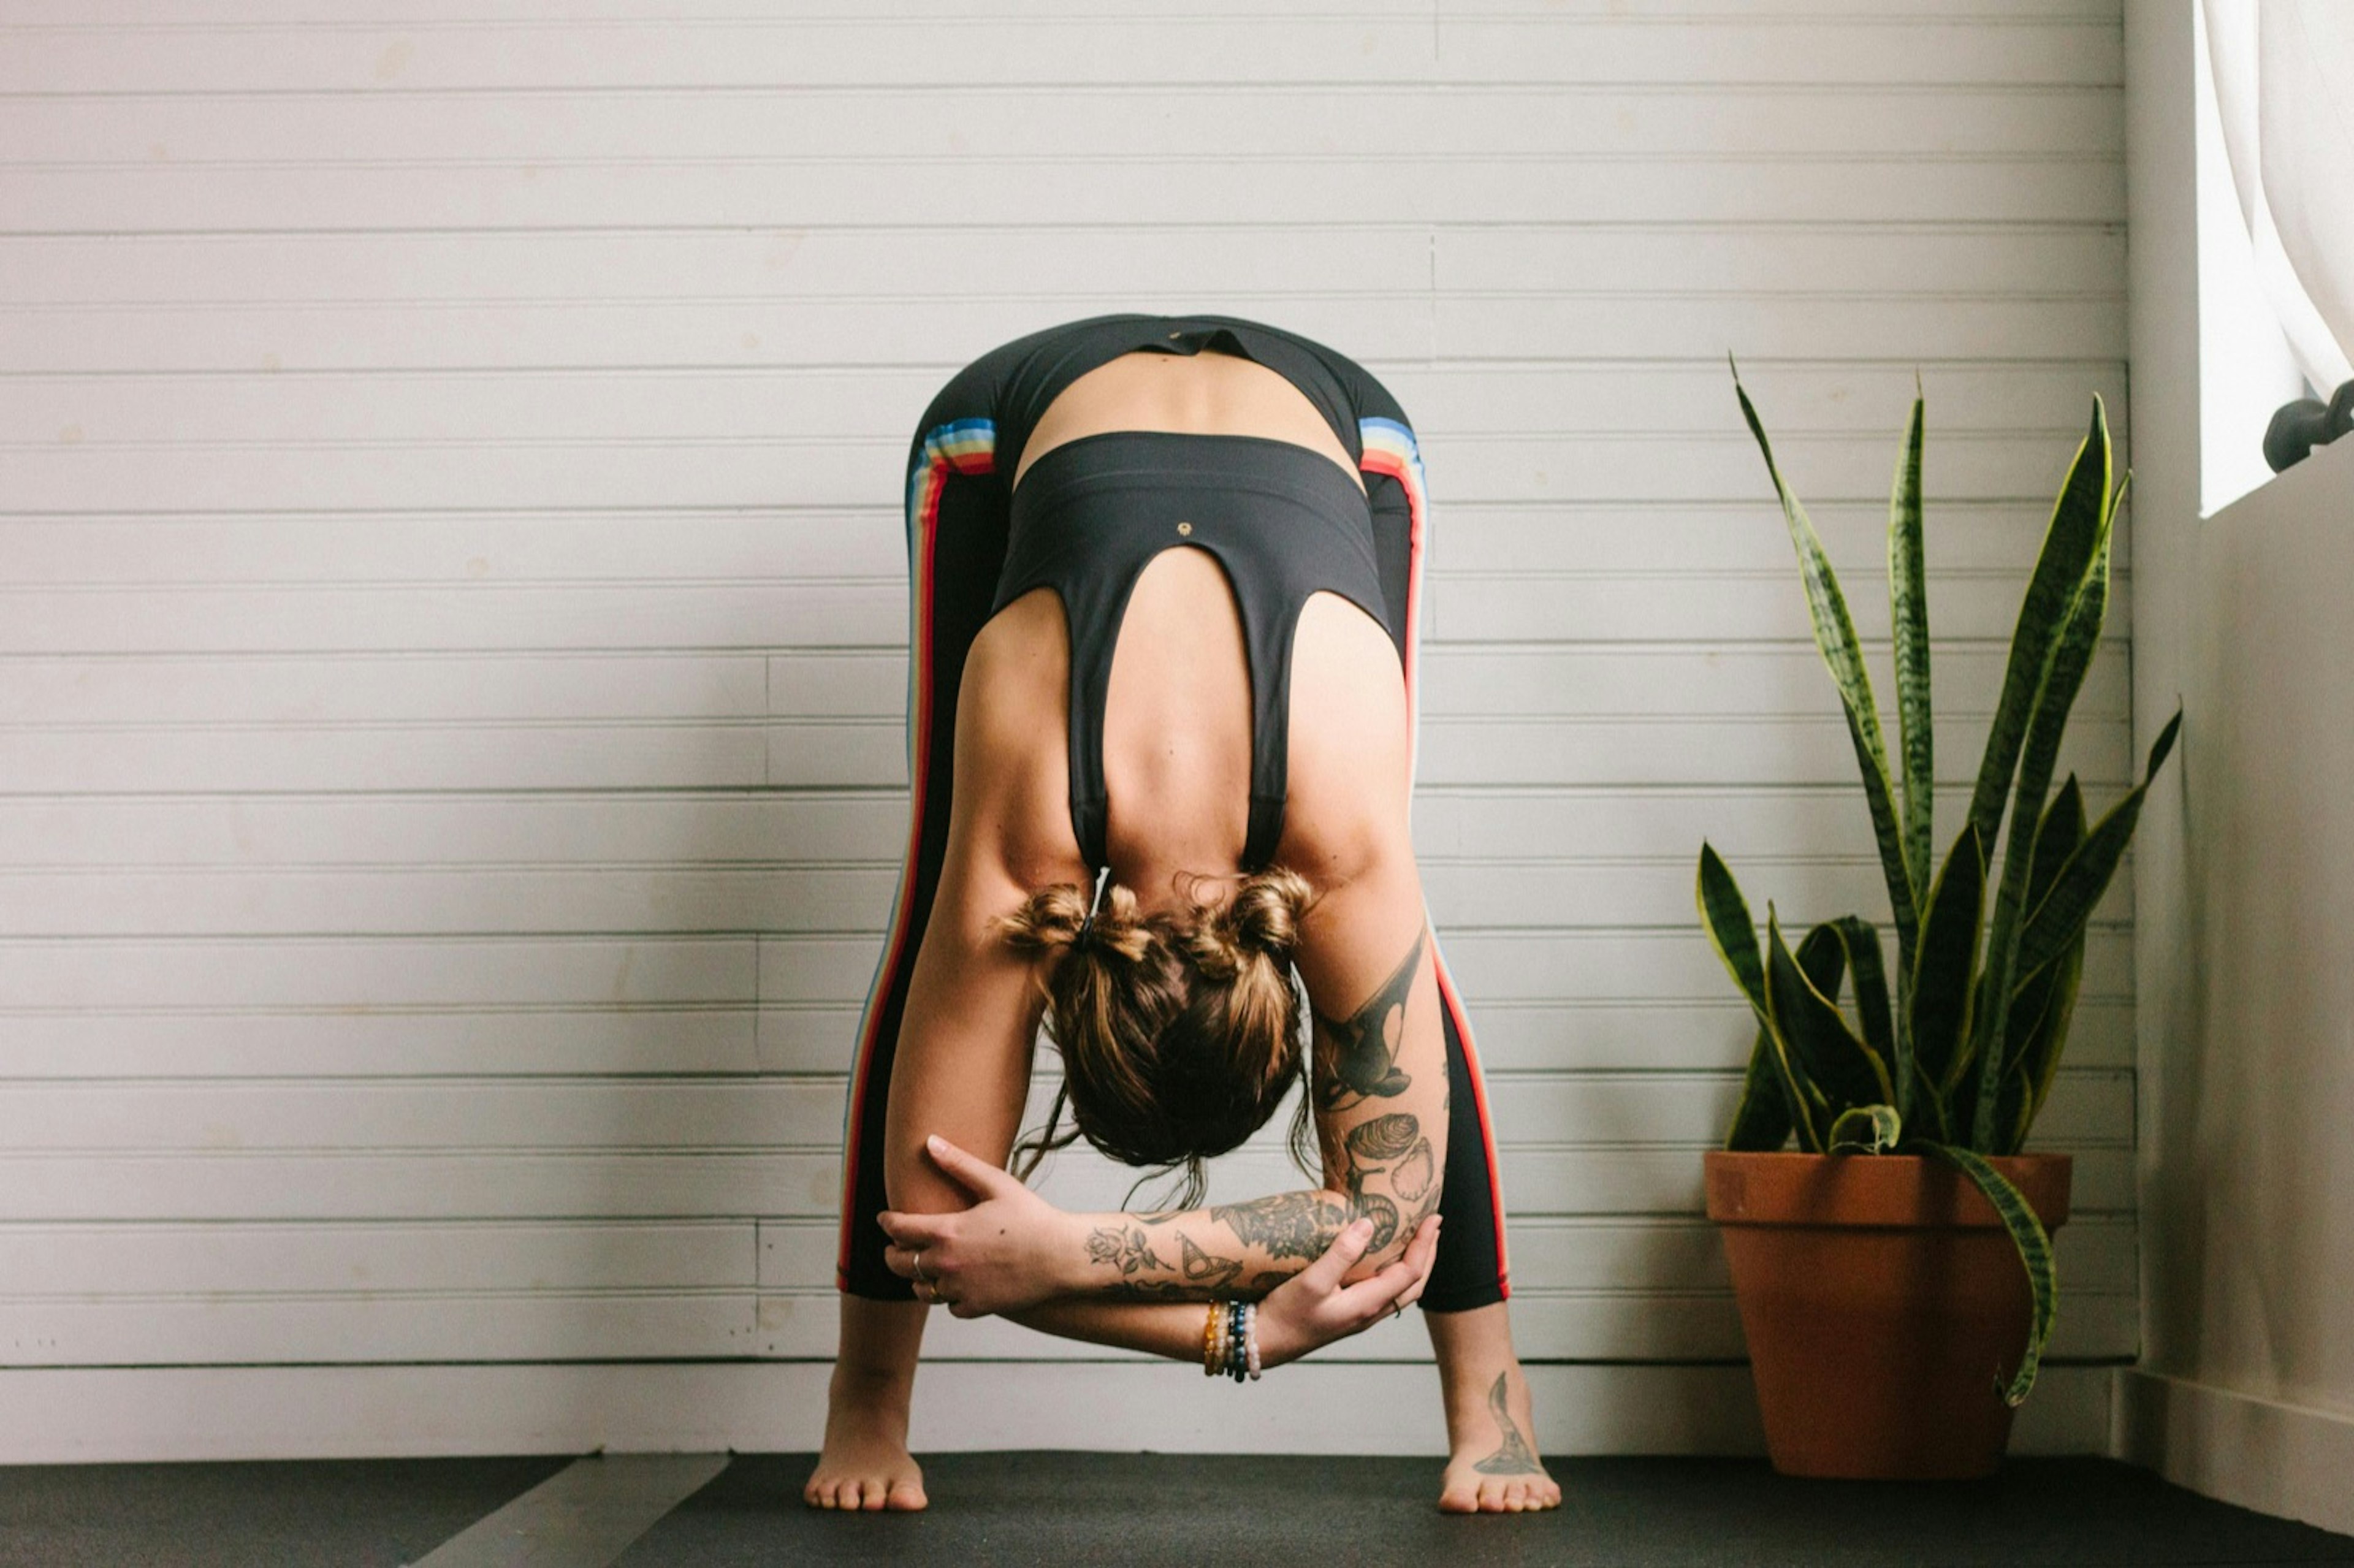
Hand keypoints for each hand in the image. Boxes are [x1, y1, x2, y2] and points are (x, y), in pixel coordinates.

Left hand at [878, 1134, 1076, 1318]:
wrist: (1061, 1257)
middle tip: (895, 1248)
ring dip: (918, 1279)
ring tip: (923, 1270)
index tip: (885, 1219)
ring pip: (921, 1289)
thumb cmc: (1032, 1217)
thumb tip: (930, 1141)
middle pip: (900, 1264)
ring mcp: (960, 1288)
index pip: (899, 1229)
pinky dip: (948, 1298)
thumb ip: (959, 1164)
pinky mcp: (976, 1307)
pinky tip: (955, 1287)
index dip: (887, 1223)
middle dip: (893, 1254)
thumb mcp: (996, 1183)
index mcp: (947, 1231)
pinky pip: (949, 1307)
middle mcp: (946, 1263)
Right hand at [1254, 1212, 1440, 1367]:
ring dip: (1415, 1266)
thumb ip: (1341, 1253)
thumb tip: (1368, 1225)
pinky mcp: (1348, 1313)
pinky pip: (1384, 1292)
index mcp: (1367, 1304)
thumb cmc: (1285, 1314)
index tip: (1432, 1219)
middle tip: (1433, 1227)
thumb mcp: (1312, 1281)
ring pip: (1401, 1291)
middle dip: (1428, 1255)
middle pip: (1414, 1285)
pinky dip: (1395, 1273)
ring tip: (1416, 1241)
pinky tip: (1382, 1260)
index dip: (1424, 1245)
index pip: (1410, 1272)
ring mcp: (1359, 1315)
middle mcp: (1369, 1312)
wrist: (1264, 1341)